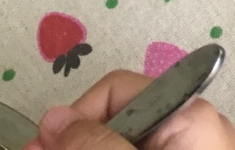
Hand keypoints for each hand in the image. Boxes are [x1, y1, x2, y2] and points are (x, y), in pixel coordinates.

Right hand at [26, 70, 234, 149]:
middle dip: (74, 140)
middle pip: (116, 120)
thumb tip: (53, 119)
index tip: (40, 148)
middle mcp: (194, 127)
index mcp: (188, 112)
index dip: (74, 117)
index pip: (117, 90)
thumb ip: (94, 144)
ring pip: (123, 141)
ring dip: (86, 148)